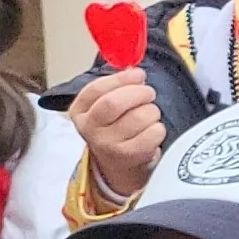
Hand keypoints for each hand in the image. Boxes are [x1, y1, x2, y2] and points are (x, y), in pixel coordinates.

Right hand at [69, 69, 165, 198]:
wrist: (119, 165)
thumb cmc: (115, 128)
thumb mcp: (105, 106)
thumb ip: (116, 87)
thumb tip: (135, 72)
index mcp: (80, 111)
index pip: (96, 89)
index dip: (121, 79)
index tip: (138, 75)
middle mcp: (90, 129)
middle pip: (114, 103)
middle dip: (139, 93)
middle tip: (148, 93)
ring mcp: (108, 145)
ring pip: (139, 117)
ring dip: (151, 111)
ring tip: (149, 115)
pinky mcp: (129, 156)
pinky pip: (153, 133)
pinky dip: (159, 128)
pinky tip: (152, 131)